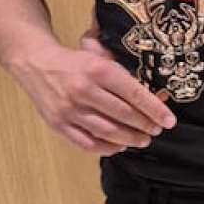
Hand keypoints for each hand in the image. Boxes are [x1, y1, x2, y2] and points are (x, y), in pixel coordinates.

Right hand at [11, 32, 175, 156]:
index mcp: (98, 69)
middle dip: (145, 125)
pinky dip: (106, 148)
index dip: (155, 110)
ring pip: (107, 131)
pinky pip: (87, 143)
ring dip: (130, 138)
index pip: (134, 93)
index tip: (169, 121)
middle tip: (156, 130)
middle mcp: (83, 89)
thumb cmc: (75, 61)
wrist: (35, 62)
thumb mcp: (100, 56)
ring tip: (142, 139)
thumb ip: (124, 74)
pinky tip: (119, 145)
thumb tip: (156, 95)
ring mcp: (69, 109)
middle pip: (123, 114)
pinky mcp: (58, 123)